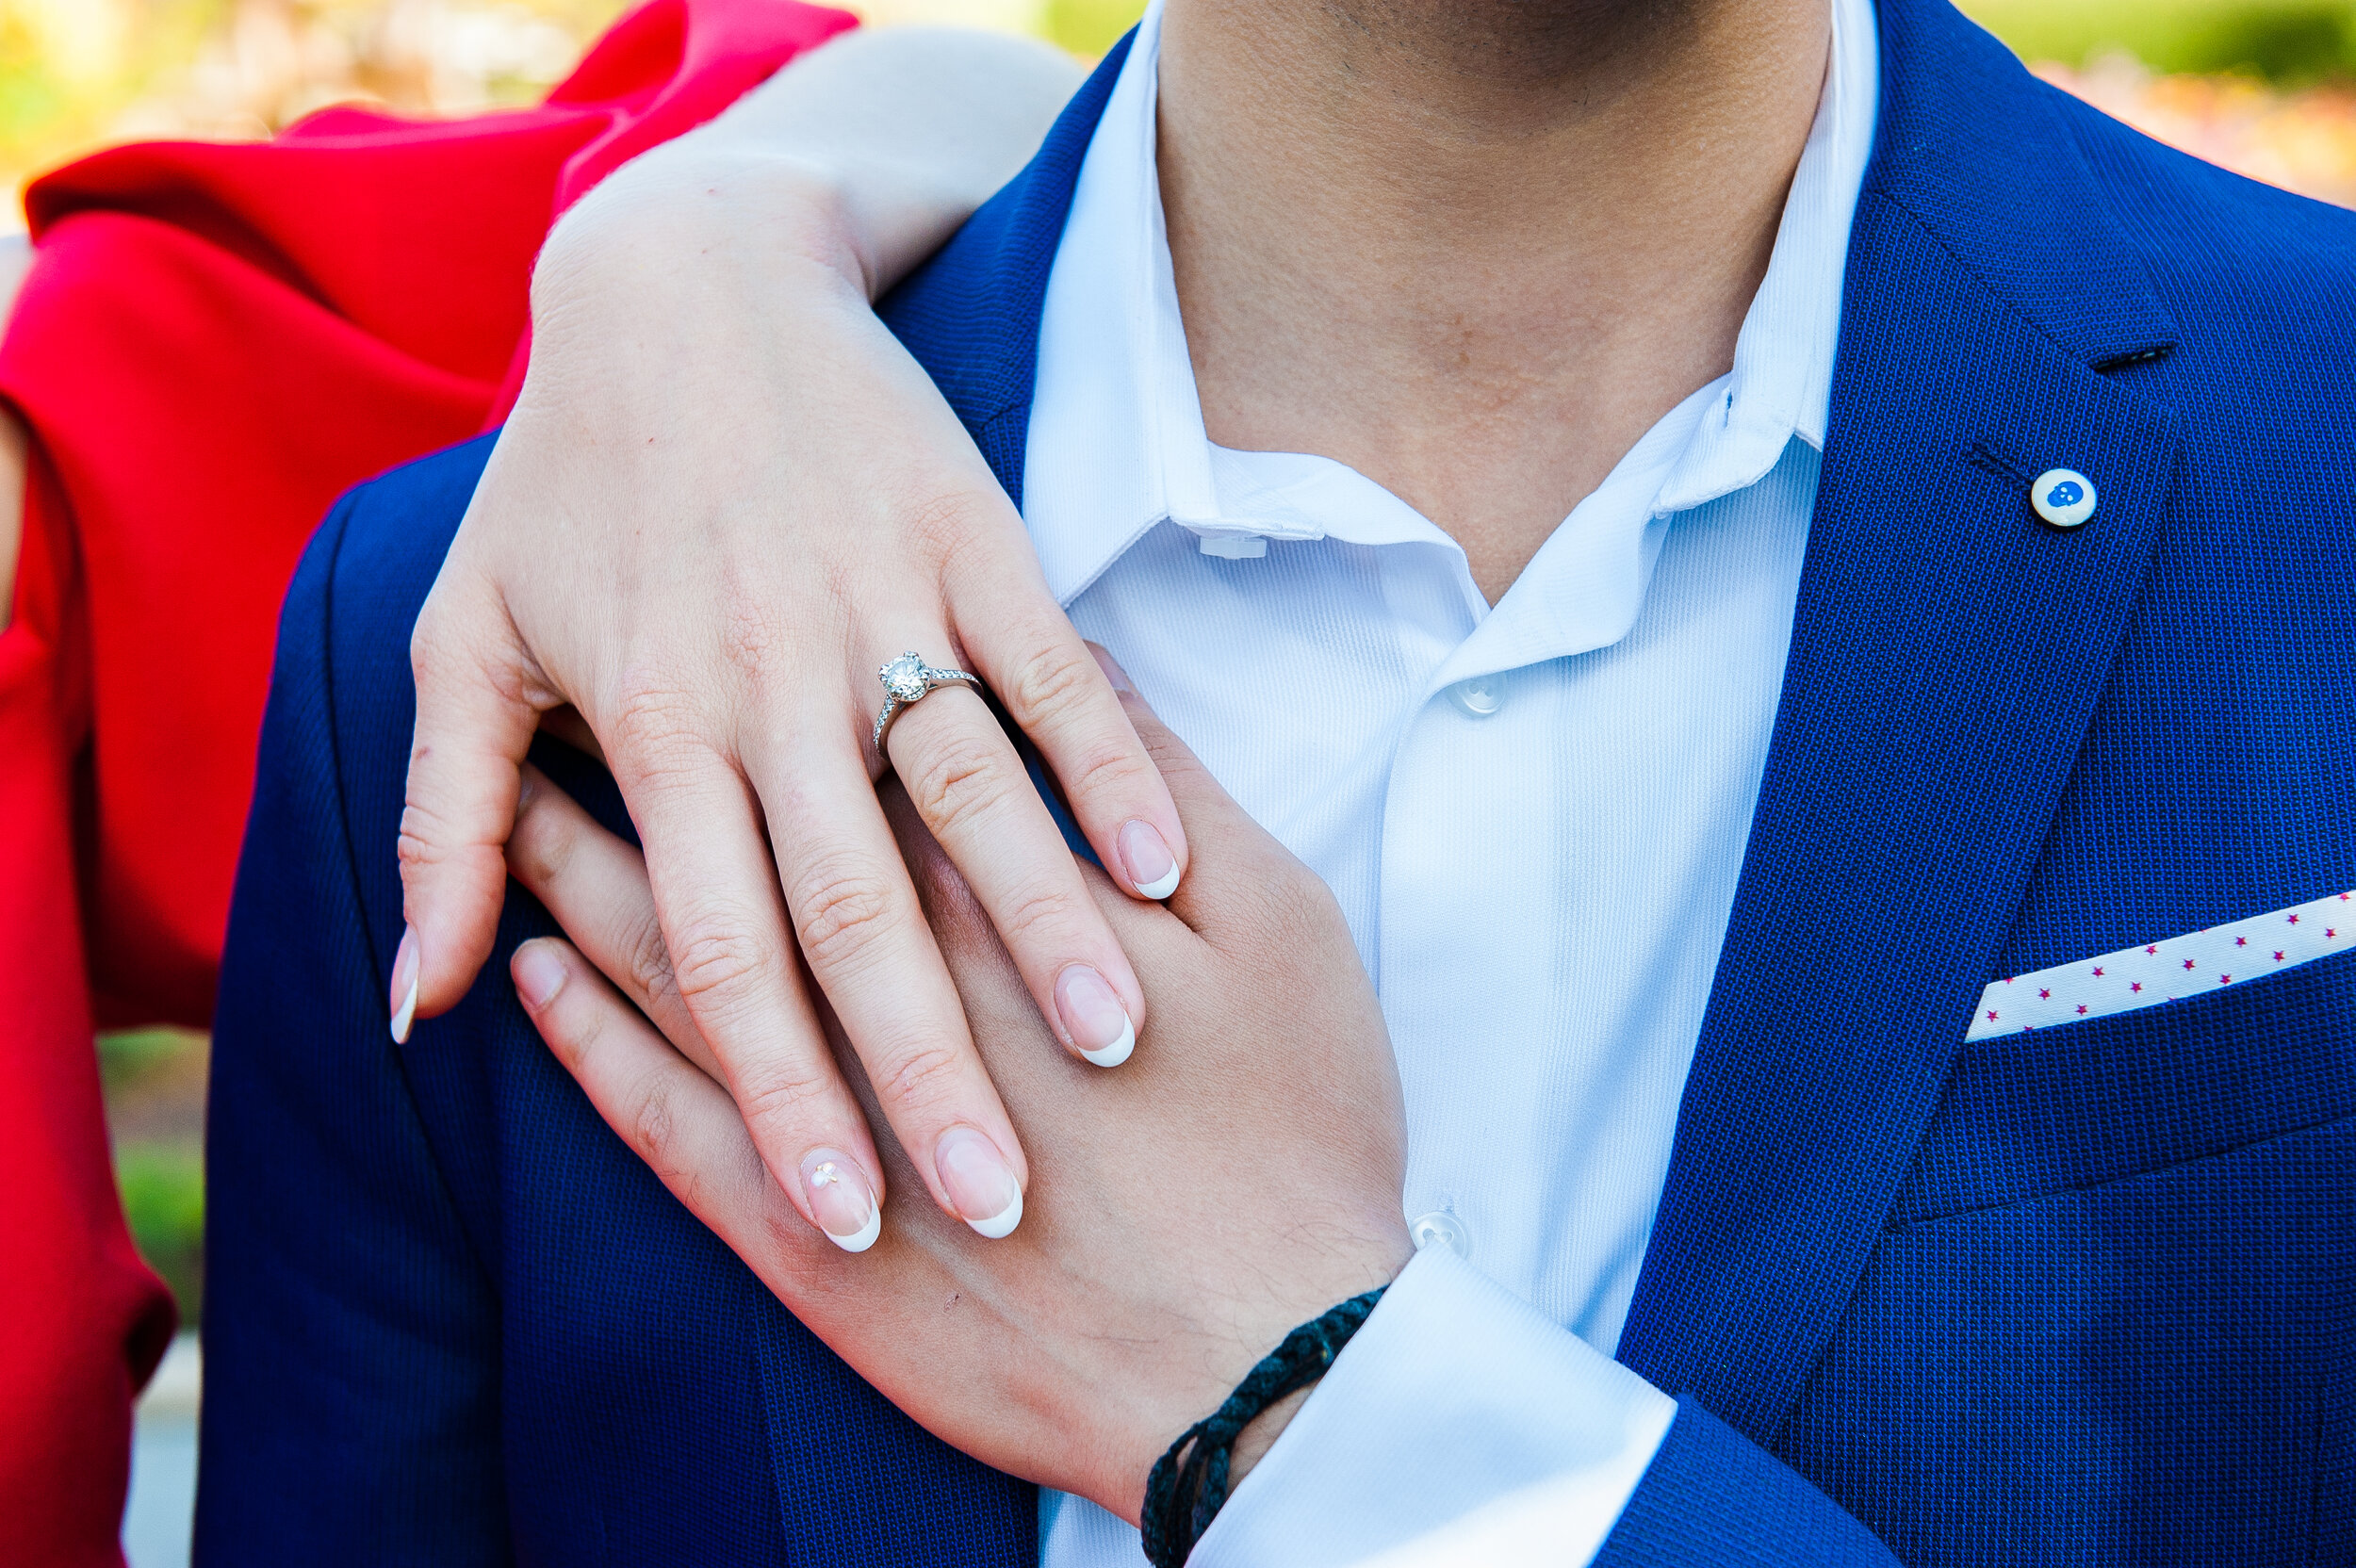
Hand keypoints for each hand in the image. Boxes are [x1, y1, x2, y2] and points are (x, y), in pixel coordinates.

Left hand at [394, 31, 1196, 1245]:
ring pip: (966, 799)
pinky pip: (1049, 669)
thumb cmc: (568, 480)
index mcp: (654, 727)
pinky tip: (1163, 867)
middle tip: (997, 1201)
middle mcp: (767, 681)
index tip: (849, 1221)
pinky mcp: (970, 541)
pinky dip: (1107, 763)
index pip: (719, 948)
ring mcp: (878, 608)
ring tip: (1108, 1058)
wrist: (680, 280)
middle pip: (851, 906)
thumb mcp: (467, 639)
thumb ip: (446, 821)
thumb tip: (417, 1000)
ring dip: (1042, 930)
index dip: (782, 1095)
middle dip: (923, 1063)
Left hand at [503, 667, 1411, 1517]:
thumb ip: (1171, 789)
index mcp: (997, 895)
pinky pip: (663, 1127)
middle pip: (740, 841)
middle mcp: (893, 985)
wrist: (1276, 1364)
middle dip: (643, 760)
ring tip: (516, 802)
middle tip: (556, 680)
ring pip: (679, 965)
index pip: (856, 755)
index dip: (773, 672)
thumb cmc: (1298, 1134)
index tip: (703, 588)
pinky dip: (593, 1051)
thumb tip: (1085, 673)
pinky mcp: (804, 1240)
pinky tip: (542, 985)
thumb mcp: (1282, 927)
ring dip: (588, 881)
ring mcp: (834, 1118)